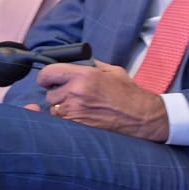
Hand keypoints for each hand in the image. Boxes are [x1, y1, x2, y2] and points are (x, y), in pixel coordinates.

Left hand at [38, 61, 169, 140]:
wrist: (141, 116)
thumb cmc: (129, 94)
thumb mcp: (112, 71)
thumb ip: (91, 65)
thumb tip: (76, 62)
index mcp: (84, 76)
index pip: (48, 73)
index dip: (47, 77)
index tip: (49, 79)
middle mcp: (76, 93)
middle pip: (49, 93)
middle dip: (58, 93)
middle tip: (72, 94)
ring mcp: (75, 112)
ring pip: (53, 109)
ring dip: (61, 107)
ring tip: (80, 106)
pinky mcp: (77, 126)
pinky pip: (61, 121)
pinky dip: (66, 119)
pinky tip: (81, 116)